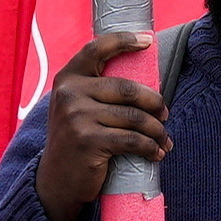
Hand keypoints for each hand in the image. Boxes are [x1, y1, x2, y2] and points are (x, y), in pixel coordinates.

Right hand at [36, 29, 165, 220]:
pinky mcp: (89, 141)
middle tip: (165, 114)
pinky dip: (150, 147)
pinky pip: (132, 140)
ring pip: (134, 117)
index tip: (147, 39)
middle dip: (154, 102)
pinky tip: (156, 153)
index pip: (97, 49)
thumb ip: (95, 89)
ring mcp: (77, 117)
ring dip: (157, 130)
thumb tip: (143, 80)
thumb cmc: (75, 140)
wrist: (56, 181)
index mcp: (67, 78)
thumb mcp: (75, 107)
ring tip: (163, 139)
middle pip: (128, 89)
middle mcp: (69, 93)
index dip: (124, 40)